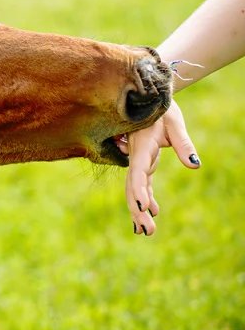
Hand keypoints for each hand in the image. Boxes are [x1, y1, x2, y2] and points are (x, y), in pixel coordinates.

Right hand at [122, 102, 199, 235]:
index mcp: (141, 147)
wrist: (150, 97)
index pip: (138, 173)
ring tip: (146, 232)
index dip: (139, 192)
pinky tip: (154, 212)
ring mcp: (138, 159)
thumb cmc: (163, 108)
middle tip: (147, 231)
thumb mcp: (176, 123)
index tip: (143, 209)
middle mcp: (136, 156)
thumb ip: (184, 144)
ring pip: (135, 188)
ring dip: (139, 209)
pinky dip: (146, 198)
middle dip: (138, 210)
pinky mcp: (144, 161)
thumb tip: (195, 166)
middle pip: (133, 187)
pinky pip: (143, 183)